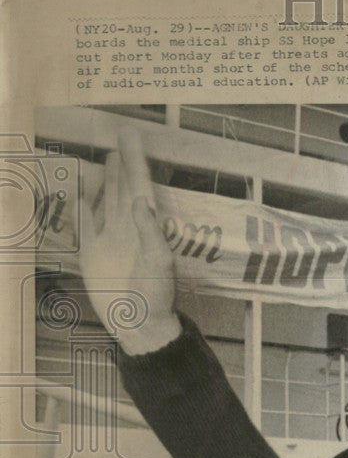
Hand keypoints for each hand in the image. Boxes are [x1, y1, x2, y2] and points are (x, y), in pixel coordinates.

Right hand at [79, 128, 180, 354]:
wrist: (137, 323)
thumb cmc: (155, 295)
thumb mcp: (159, 263)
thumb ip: (151, 232)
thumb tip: (141, 201)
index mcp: (147, 225)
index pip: (140, 184)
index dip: (135, 160)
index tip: (131, 136)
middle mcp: (128, 225)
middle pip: (123, 185)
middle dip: (123, 161)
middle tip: (121, 134)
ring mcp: (109, 237)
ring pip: (105, 199)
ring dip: (105, 179)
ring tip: (107, 157)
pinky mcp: (92, 251)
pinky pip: (85, 223)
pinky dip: (80, 206)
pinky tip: (78, 192)